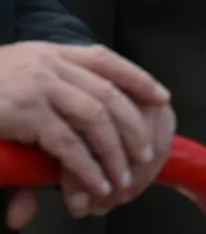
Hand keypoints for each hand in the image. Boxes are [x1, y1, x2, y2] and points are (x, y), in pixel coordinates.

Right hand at [0, 42, 170, 220]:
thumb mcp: (16, 77)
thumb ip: (48, 93)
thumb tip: (74, 129)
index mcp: (50, 52)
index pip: (105, 60)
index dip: (137, 78)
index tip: (161, 97)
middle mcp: (49, 65)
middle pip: (108, 92)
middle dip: (133, 124)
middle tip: (146, 151)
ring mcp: (39, 88)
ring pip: (95, 119)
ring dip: (115, 151)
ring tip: (125, 176)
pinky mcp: (26, 114)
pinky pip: (68, 144)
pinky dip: (88, 166)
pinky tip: (98, 182)